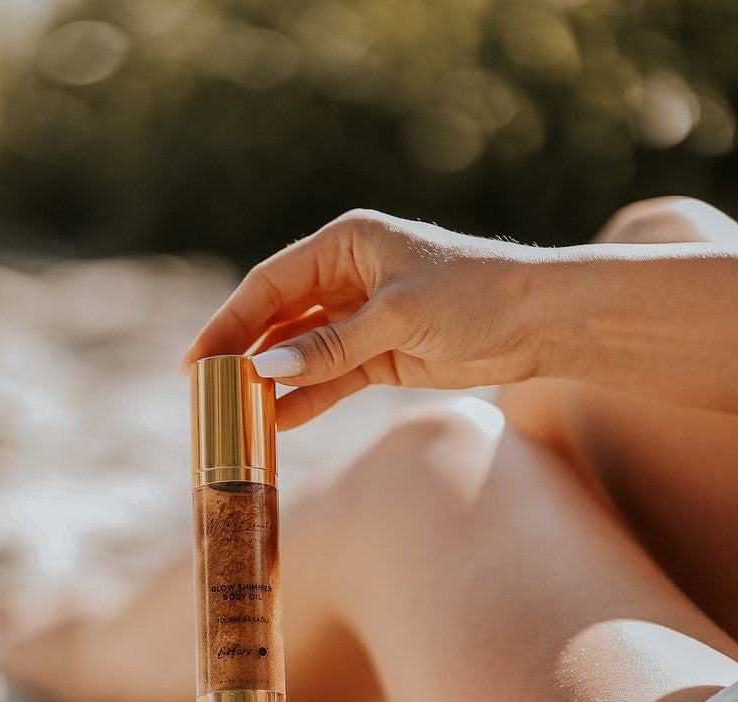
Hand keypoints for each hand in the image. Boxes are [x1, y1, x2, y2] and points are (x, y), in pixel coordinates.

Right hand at [183, 209, 545, 428]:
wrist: (540, 321)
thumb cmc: (476, 296)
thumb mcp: (398, 318)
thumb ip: (331, 347)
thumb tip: (266, 369)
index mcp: (346, 243)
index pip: (271, 283)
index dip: (230, 321)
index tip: (197, 361)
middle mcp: (348, 276)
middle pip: (278, 318)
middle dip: (242, 354)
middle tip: (205, 393)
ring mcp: (363, 318)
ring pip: (301, 352)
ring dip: (270, 381)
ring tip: (234, 415)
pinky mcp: (381, 355)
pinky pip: (329, 379)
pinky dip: (304, 399)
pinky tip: (276, 423)